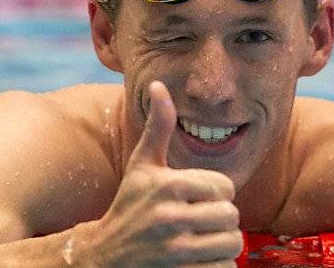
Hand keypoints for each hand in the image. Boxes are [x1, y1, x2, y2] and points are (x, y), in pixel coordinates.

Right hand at [76, 82, 241, 266]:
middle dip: (221, 221)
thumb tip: (158, 84)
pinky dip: (216, 267)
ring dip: (221, 246)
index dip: (217, 194)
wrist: (102, 258)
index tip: (199, 199)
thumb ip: (158, 126)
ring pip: (230, 245)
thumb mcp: (142, 166)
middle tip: (202, 223)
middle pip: (231, 217)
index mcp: (166, 186)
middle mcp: (169, 218)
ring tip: (202, 242)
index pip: (225, 188)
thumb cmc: (129, 206)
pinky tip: (197, 261)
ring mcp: (173, 251)